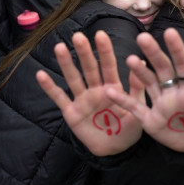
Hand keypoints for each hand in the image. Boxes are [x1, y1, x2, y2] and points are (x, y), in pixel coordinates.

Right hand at [36, 30, 142, 155]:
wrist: (115, 149)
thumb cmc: (129, 127)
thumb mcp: (136, 107)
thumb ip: (136, 87)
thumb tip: (142, 61)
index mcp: (112, 87)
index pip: (108, 66)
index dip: (104, 51)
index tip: (100, 34)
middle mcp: (96, 89)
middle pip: (89, 68)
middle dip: (84, 53)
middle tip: (78, 36)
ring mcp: (82, 100)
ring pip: (73, 79)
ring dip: (66, 64)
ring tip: (60, 47)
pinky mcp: (71, 112)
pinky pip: (59, 98)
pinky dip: (50, 88)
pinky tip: (40, 75)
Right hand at [106, 29, 183, 152]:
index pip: (183, 66)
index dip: (177, 50)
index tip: (169, 33)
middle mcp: (173, 92)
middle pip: (162, 69)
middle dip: (153, 53)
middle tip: (143, 37)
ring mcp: (160, 104)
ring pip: (147, 84)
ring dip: (139, 72)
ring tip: (130, 59)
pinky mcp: (150, 120)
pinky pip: (135, 108)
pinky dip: (123, 101)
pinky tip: (110, 91)